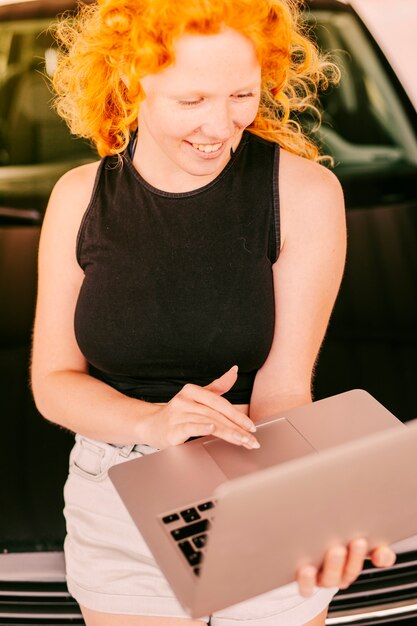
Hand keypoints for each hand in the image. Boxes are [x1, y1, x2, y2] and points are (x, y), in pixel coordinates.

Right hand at [141, 366, 258, 449]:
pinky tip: (212, 430)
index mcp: (192, 391)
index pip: (220, 403)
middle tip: (252, 439)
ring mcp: (177, 414)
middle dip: (237, 428)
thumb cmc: (177, 413)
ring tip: (243, 441)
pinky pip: (189, 427)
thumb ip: (217, 387)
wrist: (150, 425)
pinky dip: (201, 428)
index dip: (237, 415)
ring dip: (228, 433)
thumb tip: (234, 371)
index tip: (251, 427)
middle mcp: (185, 400)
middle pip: (217, 414)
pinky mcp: (172, 429)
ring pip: (208, 422)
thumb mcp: (196, 397)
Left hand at [296, 539, 395, 596]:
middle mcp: (339, 574)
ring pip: (330, 579)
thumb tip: (382, 546)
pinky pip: (306, 587)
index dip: (381, 557)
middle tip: (358, 542)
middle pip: (350, 571)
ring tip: (336, 550)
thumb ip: (366, 539)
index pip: (375, 559)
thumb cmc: (326, 544)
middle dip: (356, 557)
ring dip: (335, 566)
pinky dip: (307, 580)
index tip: (380, 551)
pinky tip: (307, 569)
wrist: (302, 562)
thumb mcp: (346, 538)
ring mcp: (321, 579)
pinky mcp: (304, 582)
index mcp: (353, 562)